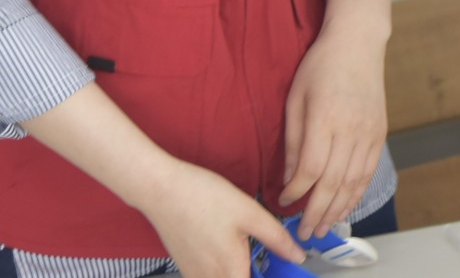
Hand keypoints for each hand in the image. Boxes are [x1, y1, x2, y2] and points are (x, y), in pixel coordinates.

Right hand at [140, 157, 302, 277]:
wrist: (161, 189)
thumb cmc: (202, 197)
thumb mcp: (250, 212)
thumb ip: (277, 238)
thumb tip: (297, 256)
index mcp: (231, 271)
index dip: (269, 277)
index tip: (278, 269)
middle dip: (255, 273)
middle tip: (265, 256)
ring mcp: (195, 276)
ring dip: (238, 272)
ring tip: (246, 250)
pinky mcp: (186, 268)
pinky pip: (209, 277)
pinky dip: (223, 270)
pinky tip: (226, 247)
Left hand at [280, 21, 389, 239]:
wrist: (358, 43)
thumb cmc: (321, 66)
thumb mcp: (295, 98)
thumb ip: (293, 140)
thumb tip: (289, 177)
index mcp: (325, 118)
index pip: (310, 168)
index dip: (296, 192)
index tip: (284, 201)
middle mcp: (350, 129)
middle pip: (333, 182)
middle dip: (317, 212)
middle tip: (304, 232)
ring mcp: (369, 133)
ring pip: (353, 183)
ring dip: (338, 210)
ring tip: (324, 228)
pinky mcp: (380, 134)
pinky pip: (368, 172)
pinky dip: (356, 194)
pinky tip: (345, 207)